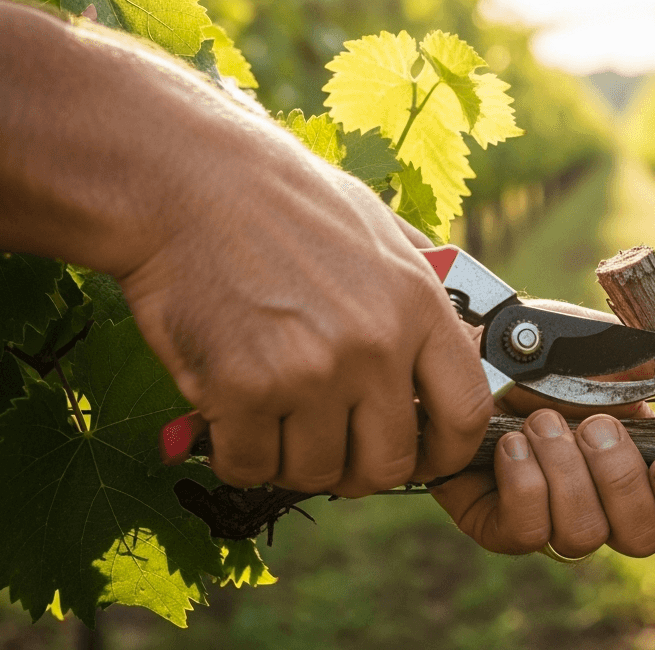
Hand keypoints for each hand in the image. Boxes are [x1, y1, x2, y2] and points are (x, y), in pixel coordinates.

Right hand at [0, 0, 491, 498]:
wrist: (188, 182)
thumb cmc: (283, 201)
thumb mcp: (381, 228)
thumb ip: (426, 286)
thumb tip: (466, 334)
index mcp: (418, 305)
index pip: (466, 414)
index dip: (448, 452)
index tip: (425, 458)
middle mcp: (374, 345)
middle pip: (389, 463)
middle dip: (360, 468)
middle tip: (332, 447)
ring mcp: (309, 372)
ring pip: (316, 473)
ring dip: (293, 460)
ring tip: (274, 417)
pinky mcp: (241, 390)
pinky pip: (250, 466)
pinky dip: (237, 456)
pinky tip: (230, 418)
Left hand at [432, 301, 654, 557]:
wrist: (470, 342)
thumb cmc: (551, 347)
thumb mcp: (621, 347)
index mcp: (645, 468)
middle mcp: (603, 503)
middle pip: (640, 539)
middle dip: (620, 480)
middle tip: (596, 426)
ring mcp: (552, 517)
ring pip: (583, 537)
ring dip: (567, 473)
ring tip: (543, 421)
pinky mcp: (500, 522)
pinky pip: (526, 534)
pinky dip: (525, 484)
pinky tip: (512, 443)